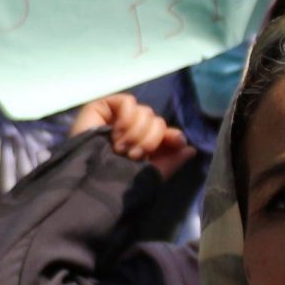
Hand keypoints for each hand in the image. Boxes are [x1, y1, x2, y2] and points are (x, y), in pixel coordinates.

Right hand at [71, 93, 197, 175]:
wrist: (93, 180)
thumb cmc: (118, 181)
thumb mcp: (151, 174)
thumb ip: (172, 161)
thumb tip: (191, 149)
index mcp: (142, 145)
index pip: (165, 132)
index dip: (173, 136)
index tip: (177, 142)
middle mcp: (131, 129)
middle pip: (156, 121)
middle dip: (150, 140)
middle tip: (133, 155)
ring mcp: (116, 117)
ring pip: (145, 112)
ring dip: (136, 133)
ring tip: (121, 149)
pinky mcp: (103, 107)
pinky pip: (128, 102)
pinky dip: (127, 119)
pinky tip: (115, 134)